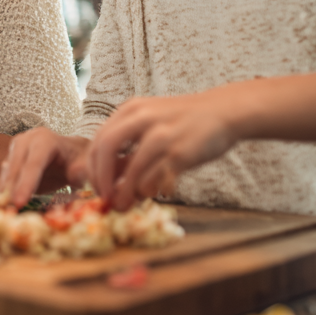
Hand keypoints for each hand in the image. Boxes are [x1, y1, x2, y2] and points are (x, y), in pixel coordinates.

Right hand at [0, 126, 89, 207]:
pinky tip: (3, 203)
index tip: (18, 203)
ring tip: (3, 208)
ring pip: (7, 170)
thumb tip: (81, 177)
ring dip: (4, 190)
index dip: (26, 184)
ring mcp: (16, 148)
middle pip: (16, 166)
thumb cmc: (77, 160)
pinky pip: (4, 174)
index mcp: (46, 140)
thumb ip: (82, 171)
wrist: (69, 152)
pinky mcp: (11, 158)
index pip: (33, 164)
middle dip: (11, 189)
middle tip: (8, 209)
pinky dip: (3, 189)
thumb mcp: (84, 165)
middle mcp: (27, 140)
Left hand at [82, 90, 240, 209]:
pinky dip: (149, 190)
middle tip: (104, 197)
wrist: (222, 111)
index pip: (99, 139)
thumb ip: (128, 147)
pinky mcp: (181, 151)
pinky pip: (157, 176)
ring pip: (133, 167)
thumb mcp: (149, 124)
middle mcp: (143, 118)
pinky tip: (151, 194)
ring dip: (125, 191)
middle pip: (106, 147)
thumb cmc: (182, 122)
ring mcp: (163, 134)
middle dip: (100, 177)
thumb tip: (104, 179)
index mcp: (130, 110)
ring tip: (124, 205)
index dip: (93, 167)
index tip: (96, 186)